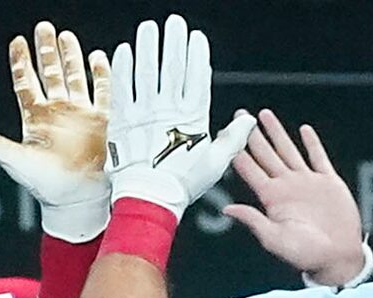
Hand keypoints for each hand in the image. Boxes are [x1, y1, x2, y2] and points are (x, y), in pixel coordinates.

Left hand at [0, 21, 111, 242]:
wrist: (77, 198)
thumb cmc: (47, 185)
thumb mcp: (19, 163)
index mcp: (36, 118)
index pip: (25, 83)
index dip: (20, 63)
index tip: (18, 41)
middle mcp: (57, 113)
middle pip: (49, 74)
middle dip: (46, 51)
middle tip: (43, 28)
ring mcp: (78, 115)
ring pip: (73, 78)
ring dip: (70, 57)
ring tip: (66, 36)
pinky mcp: (99, 122)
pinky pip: (101, 93)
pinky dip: (100, 76)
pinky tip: (97, 58)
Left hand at [106, 15, 253, 219]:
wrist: (149, 201)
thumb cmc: (181, 185)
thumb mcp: (214, 164)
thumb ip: (232, 139)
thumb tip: (249, 121)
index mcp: (192, 118)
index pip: (197, 76)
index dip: (197, 53)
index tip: (196, 37)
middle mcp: (169, 110)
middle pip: (173, 66)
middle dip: (174, 40)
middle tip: (174, 21)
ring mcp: (145, 113)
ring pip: (147, 70)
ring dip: (148, 45)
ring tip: (149, 27)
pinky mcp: (123, 119)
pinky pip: (123, 86)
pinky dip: (124, 66)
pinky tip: (125, 50)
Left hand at [225, 111, 368, 286]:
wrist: (338, 258)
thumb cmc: (307, 255)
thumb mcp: (275, 239)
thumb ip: (253, 221)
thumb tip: (228, 210)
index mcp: (273, 199)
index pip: (250, 170)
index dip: (238, 151)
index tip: (227, 134)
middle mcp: (287, 187)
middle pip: (265, 154)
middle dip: (252, 135)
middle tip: (241, 115)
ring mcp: (307, 182)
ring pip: (287, 150)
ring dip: (276, 133)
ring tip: (265, 115)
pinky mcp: (328, 182)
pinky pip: (318, 157)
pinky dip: (312, 143)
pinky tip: (305, 131)